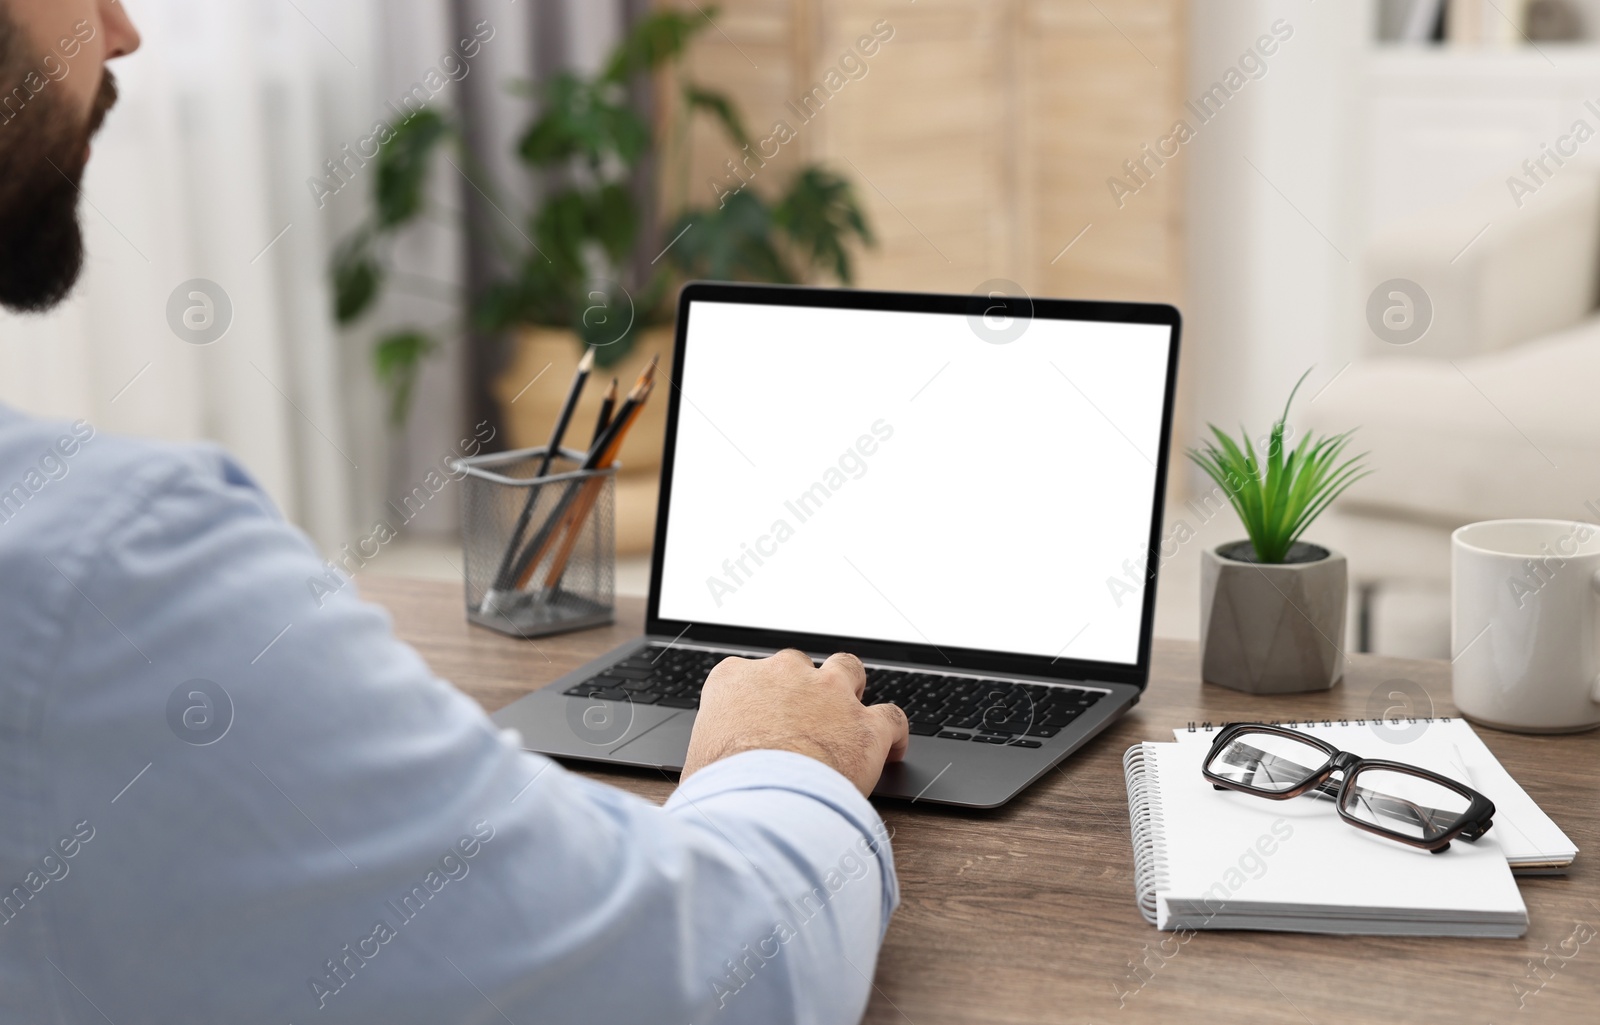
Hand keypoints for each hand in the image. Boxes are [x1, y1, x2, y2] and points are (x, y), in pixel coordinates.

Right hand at [681, 649, 909, 797]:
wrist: (759, 802)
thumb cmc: (720, 788)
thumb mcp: (696, 765)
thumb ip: (709, 757)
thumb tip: (708, 783)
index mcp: (734, 680)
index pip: (744, 674)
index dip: (756, 697)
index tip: (759, 715)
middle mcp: (783, 675)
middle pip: (797, 665)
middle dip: (801, 687)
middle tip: (802, 717)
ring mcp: (829, 694)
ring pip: (848, 671)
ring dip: (850, 688)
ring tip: (851, 712)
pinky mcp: (866, 725)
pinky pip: (891, 717)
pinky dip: (894, 732)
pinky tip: (894, 748)